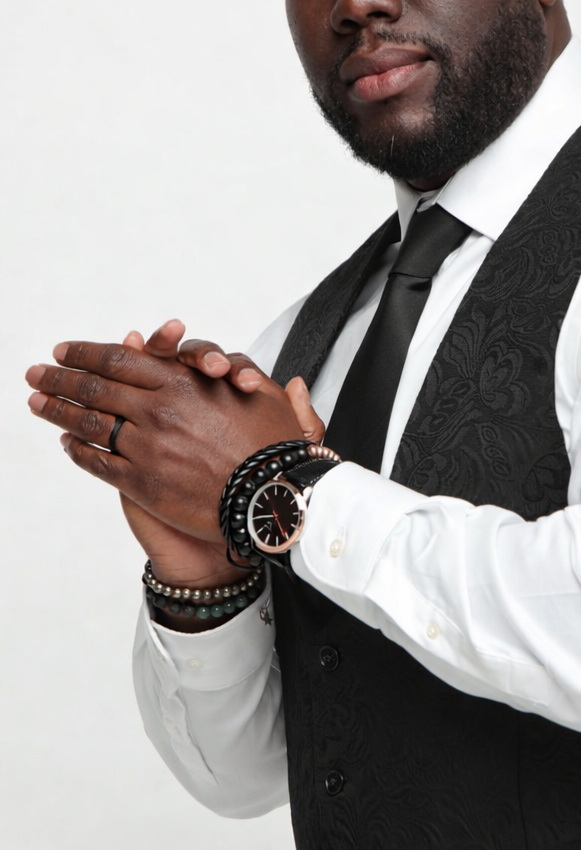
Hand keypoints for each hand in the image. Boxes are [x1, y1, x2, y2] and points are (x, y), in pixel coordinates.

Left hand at [26, 338, 316, 542]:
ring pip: (89, 422)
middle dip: (59, 378)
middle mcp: (158, 410)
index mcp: (182, 382)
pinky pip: (99, 460)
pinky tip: (67, 442)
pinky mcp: (142, 482)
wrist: (271, 497)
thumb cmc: (274, 449)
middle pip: (95, 387)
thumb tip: (232, 367)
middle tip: (37, 373)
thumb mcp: (264, 396)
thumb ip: (241, 372)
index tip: (64, 352)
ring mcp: (147, 447)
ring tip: (37, 402)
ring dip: (57, 409)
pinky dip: (77, 449)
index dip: (86, 353)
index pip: (119, 359)